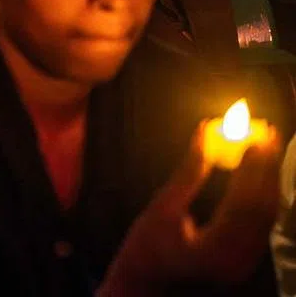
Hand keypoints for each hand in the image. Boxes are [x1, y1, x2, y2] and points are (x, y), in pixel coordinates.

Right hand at [98, 126, 280, 295]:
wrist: (144, 284)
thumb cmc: (145, 247)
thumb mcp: (161, 208)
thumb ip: (189, 172)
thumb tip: (206, 134)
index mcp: (216, 249)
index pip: (245, 202)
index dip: (253, 166)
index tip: (256, 135)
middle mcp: (239, 258)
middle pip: (263, 207)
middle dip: (267, 167)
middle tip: (267, 131)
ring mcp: (245, 260)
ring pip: (267, 214)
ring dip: (268, 177)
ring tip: (267, 144)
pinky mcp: (245, 256)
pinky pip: (261, 221)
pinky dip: (261, 192)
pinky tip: (259, 171)